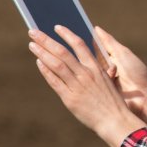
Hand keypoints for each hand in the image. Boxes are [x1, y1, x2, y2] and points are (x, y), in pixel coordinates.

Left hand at [28, 26, 143, 146]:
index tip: (56, 27)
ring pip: (56, 64)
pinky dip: (46, 71)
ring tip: (32, 44)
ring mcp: (77, 86)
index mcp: (95, 67)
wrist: (114, 119)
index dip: (67, 34)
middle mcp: (85, 74)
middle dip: (46, 40)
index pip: (78, 44)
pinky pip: (54, 81)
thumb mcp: (107, 80)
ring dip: (42, 52)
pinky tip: (39, 62)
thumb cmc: (111, 100)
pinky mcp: (70, 98)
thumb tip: (85, 60)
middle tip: (33, 32)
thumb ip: (95, 70)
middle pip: (62, 52)